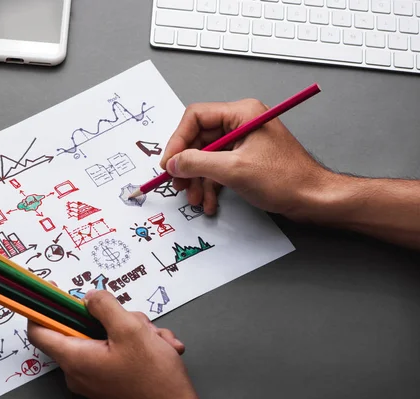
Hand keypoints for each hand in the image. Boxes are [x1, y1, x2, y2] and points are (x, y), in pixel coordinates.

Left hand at [27, 290, 197, 398]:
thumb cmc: (154, 380)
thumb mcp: (130, 329)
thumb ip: (105, 306)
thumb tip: (90, 297)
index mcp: (76, 358)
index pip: (39, 331)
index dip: (41, 307)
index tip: (49, 291)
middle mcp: (80, 370)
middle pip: (83, 327)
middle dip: (113, 317)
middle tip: (134, 321)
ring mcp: (95, 375)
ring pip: (106, 335)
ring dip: (133, 330)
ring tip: (153, 339)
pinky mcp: (110, 378)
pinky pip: (117, 349)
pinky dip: (138, 344)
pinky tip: (157, 347)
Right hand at [160, 99, 332, 220]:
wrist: (313, 199)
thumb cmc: (287, 179)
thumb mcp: (234, 170)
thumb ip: (198, 164)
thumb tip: (174, 162)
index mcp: (242, 113)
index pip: (196, 117)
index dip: (178, 140)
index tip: (169, 162)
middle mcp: (241, 123)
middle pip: (199, 138)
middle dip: (188, 164)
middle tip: (178, 182)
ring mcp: (243, 142)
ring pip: (206, 156)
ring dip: (197, 179)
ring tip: (194, 197)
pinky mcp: (245, 159)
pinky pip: (218, 167)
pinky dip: (210, 184)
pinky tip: (209, 200)